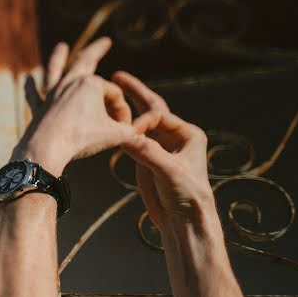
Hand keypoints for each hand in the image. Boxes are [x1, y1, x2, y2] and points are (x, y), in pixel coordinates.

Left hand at [15, 37, 134, 175]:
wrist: (48, 150)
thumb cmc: (82, 139)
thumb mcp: (116, 135)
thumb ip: (130, 131)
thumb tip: (139, 133)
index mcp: (91, 84)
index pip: (114, 95)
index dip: (122, 112)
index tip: (123, 129)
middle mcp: (70, 82)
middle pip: (86, 61)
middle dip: (97, 50)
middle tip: (105, 41)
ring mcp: (52, 94)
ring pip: (55, 70)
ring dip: (58, 57)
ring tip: (61, 47)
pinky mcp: (39, 108)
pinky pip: (34, 94)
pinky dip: (30, 87)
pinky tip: (27, 79)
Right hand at [112, 71, 217, 233]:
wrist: (183, 220)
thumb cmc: (187, 195)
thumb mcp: (169, 172)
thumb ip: (148, 153)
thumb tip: (126, 136)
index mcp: (188, 134)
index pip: (160, 115)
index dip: (142, 120)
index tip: (128, 132)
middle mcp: (175, 137)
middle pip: (152, 109)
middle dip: (135, 92)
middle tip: (118, 76)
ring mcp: (160, 148)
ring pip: (140, 123)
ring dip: (126, 108)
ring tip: (110, 92)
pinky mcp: (147, 160)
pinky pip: (132, 140)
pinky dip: (121, 129)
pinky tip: (109, 120)